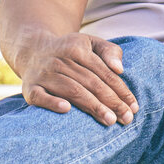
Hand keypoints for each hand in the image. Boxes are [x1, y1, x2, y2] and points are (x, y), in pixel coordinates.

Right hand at [18, 32, 138, 125]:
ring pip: (72, 90)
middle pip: (91, 83)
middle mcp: (60, 60)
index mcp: (77, 49)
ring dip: (92, 106)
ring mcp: (44, 74)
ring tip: (110, 120)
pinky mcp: (30, 88)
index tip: (134, 106)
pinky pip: (40, 96)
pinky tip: (67, 109)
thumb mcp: (90, 42)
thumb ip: (109, 51)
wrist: (33, 49)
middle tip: (126, 118)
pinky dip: (52, 102)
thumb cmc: (70, 50)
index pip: (104, 72)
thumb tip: (120, 69)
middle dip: (112, 102)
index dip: (121, 90)